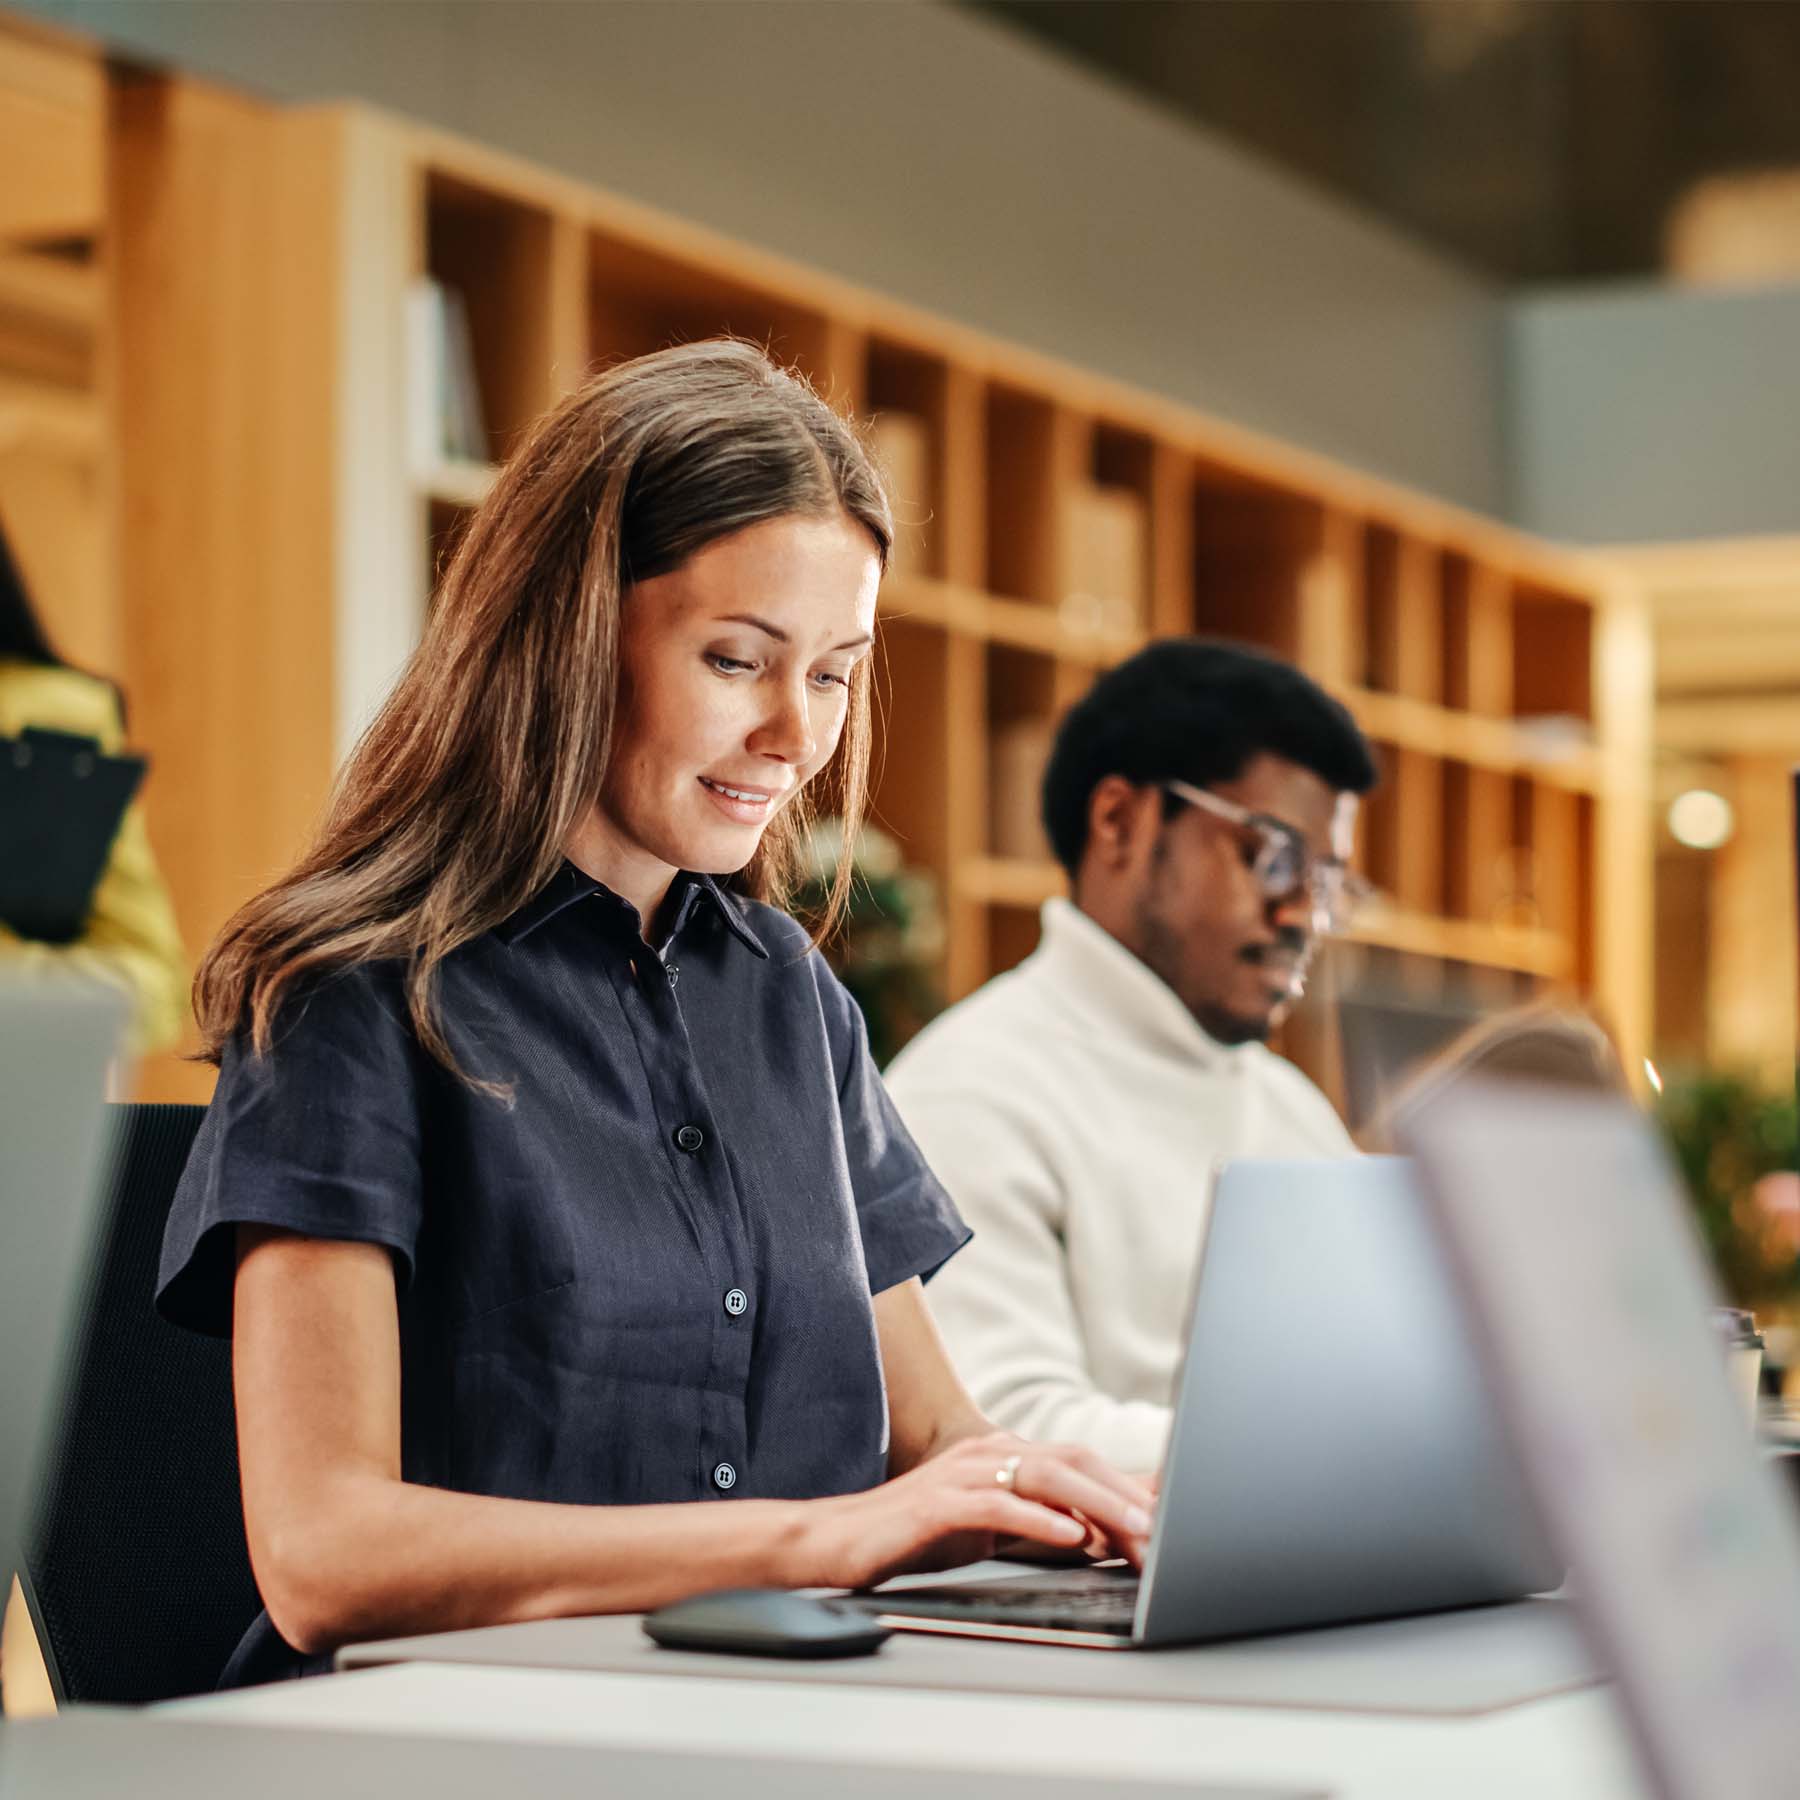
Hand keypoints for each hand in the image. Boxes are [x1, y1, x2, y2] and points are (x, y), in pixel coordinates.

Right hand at [790, 1433, 1155, 1592]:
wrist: (841, 1540)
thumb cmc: (917, 1537)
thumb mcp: (991, 1528)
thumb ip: (1041, 1524)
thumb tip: (1104, 1536)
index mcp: (1005, 1455)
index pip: (1081, 1462)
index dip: (1130, 1486)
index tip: (1175, 1515)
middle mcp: (990, 1453)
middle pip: (1075, 1461)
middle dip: (1127, 1495)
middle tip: (1171, 1531)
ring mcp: (964, 1473)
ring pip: (1046, 1475)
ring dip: (1098, 1503)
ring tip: (1137, 1530)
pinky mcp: (940, 1502)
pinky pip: (998, 1504)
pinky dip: (1038, 1518)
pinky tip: (1069, 1535)